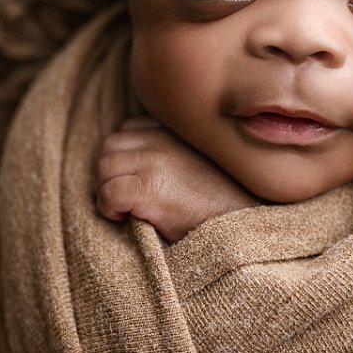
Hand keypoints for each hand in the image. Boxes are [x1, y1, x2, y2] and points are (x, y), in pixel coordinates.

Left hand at [96, 116, 256, 241]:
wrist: (248, 222)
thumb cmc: (227, 200)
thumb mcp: (203, 163)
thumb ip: (176, 152)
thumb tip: (147, 166)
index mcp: (174, 131)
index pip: (129, 131)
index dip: (127, 158)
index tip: (135, 179)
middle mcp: (161, 139)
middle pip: (111, 146)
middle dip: (112, 172)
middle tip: (125, 197)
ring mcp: (153, 162)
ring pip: (104, 167)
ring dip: (108, 188)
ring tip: (126, 208)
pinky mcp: (149, 188)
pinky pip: (109, 193)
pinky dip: (109, 207)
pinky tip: (125, 218)